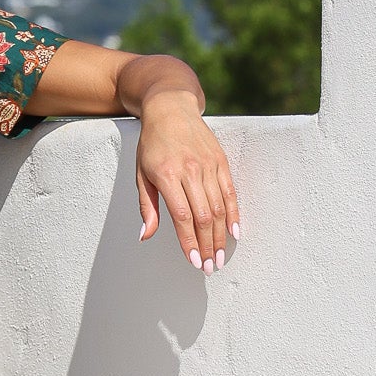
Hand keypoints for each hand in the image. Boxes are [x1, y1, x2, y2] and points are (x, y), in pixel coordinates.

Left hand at [136, 93, 240, 274]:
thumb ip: (146, 207)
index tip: (194, 261)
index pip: (182, 216)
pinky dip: (234, 214)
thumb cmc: (151, 145)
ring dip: (220, 236)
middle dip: (207, 245)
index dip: (189, 242)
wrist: (171, 108)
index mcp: (167, 175)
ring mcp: (208, 165)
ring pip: (219, 207)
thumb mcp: (140, 174)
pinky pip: (230, 192)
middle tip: (210, 267)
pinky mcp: (221, 161)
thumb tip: (145, 236)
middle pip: (203, 216)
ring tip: (220, 257)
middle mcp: (190, 170)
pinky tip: (234, 233)